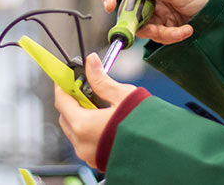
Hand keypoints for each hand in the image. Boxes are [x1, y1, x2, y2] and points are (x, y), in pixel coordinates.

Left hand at [54, 53, 138, 169]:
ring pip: (74, 131)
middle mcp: (82, 143)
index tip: (66, 77)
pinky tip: (103, 121)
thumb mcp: (122, 95)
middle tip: (84, 88)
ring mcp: (88, 155)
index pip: (62, 100)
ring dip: (80, 116)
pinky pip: (84, 143)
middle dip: (72, 101)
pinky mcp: (97, 161)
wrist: (162, 149)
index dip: (62, 85)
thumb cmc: (144, 125)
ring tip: (98, 105)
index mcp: (83, 125)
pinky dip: (87, 130)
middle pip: (65, 116)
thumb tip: (91, 62)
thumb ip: (101, 80)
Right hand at [101, 0, 215, 44]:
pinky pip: (158, 37)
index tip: (107, 7)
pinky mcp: (164, 28)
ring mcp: (156, 14)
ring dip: (162, 34)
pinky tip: (187, 31)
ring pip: (144, 29)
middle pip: (129, 12)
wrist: (222, 12)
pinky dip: (171, 37)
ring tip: (183, 30)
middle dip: (139, 24)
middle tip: (153, 30)